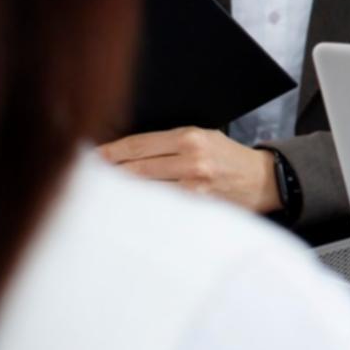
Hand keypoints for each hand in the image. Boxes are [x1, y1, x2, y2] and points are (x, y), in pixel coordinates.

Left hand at [98, 127, 279, 212]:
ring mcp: (194, 186)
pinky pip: (161, 207)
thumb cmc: (229, 159)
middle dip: (107, 175)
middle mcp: (191, 159)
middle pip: (134, 169)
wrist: (265, 180)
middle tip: (84, 179)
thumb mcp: (204, 137)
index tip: (88, 159)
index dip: (108, 153)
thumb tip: (125, 156)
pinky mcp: (198, 207)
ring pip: (144, 190)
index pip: (137, 145)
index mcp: (190, 137)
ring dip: (119, 195)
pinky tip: (127, 211)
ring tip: (98, 197)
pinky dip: (141, 209)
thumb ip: (168, 144)